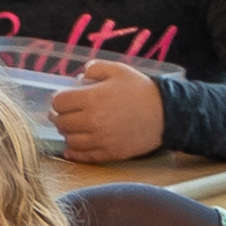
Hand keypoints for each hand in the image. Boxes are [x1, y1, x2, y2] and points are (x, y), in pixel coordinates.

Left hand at [47, 64, 170, 161]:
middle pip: (61, 122)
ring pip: (69, 140)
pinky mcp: (110, 153)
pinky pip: (83, 156)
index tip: (64, 98)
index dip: (59, 99)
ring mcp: (101, 139)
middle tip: (64, 113)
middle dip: (60, 116)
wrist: (167, 114)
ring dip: (67, 133)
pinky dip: (74, 152)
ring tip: (72, 127)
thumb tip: (78, 76)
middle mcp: (92, 121)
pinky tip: (71, 147)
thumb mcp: (118, 70)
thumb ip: (95, 68)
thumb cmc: (141, 90)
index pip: (59, 102)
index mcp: (92, 98)